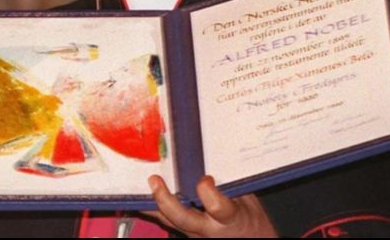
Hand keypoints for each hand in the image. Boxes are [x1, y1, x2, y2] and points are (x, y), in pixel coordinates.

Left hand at [145, 174, 277, 237]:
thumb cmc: (249, 218)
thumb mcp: (248, 199)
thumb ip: (231, 182)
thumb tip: (214, 157)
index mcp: (230, 217)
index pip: (218, 207)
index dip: (209, 192)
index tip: (206, 178)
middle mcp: (209, 229)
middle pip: (184, 218)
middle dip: (167, 200)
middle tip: (155, 180)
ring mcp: (195, 233)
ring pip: (169, 221)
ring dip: (152, 204)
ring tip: (140, 186)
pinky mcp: (186, 232)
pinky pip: (166, 220)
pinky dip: (153, 208)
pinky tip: (139, 197)